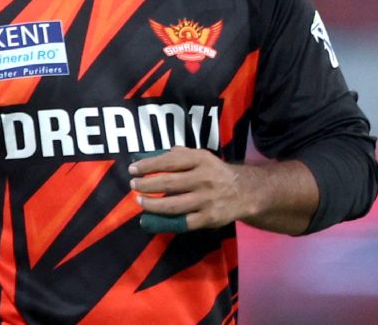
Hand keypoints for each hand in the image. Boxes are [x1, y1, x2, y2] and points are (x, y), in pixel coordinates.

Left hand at [129, 146, 255, 229]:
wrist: (245, 192)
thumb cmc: (216, 172)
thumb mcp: (201, 157)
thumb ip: (177, 155)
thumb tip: (147, 156)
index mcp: (201, 160)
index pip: (169, 161)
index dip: (148, 165)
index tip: (133, 169)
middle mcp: (204, 179)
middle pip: (168, 183)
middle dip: (146, 184)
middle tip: (133, 185)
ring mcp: (206, 200)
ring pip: (172, 205)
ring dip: (152, 204)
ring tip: (140, 201)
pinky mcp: (208, 218)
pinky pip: (182, 222)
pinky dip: (165, 222)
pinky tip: (153, 219)